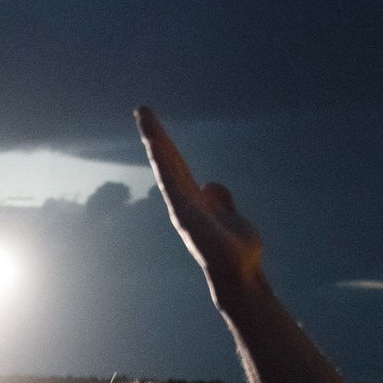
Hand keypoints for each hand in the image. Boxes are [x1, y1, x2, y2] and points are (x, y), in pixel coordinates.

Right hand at [136, 106, 266, 296]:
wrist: (240, 274)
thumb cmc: (237, 251)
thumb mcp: (232, 216)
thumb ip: (220, 200)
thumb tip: (209, 184)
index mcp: (194, 200)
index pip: (177, 165)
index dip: (167, 145)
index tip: (154, 123)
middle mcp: (183, 201)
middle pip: (168, 161)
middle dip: (155, 135)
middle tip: (142, 109)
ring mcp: (181, 207)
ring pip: (166, 166)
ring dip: (155, 141)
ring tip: (145, 117)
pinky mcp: (184, 214)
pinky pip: (172, 182)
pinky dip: (163, 162)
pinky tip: (156, 144)